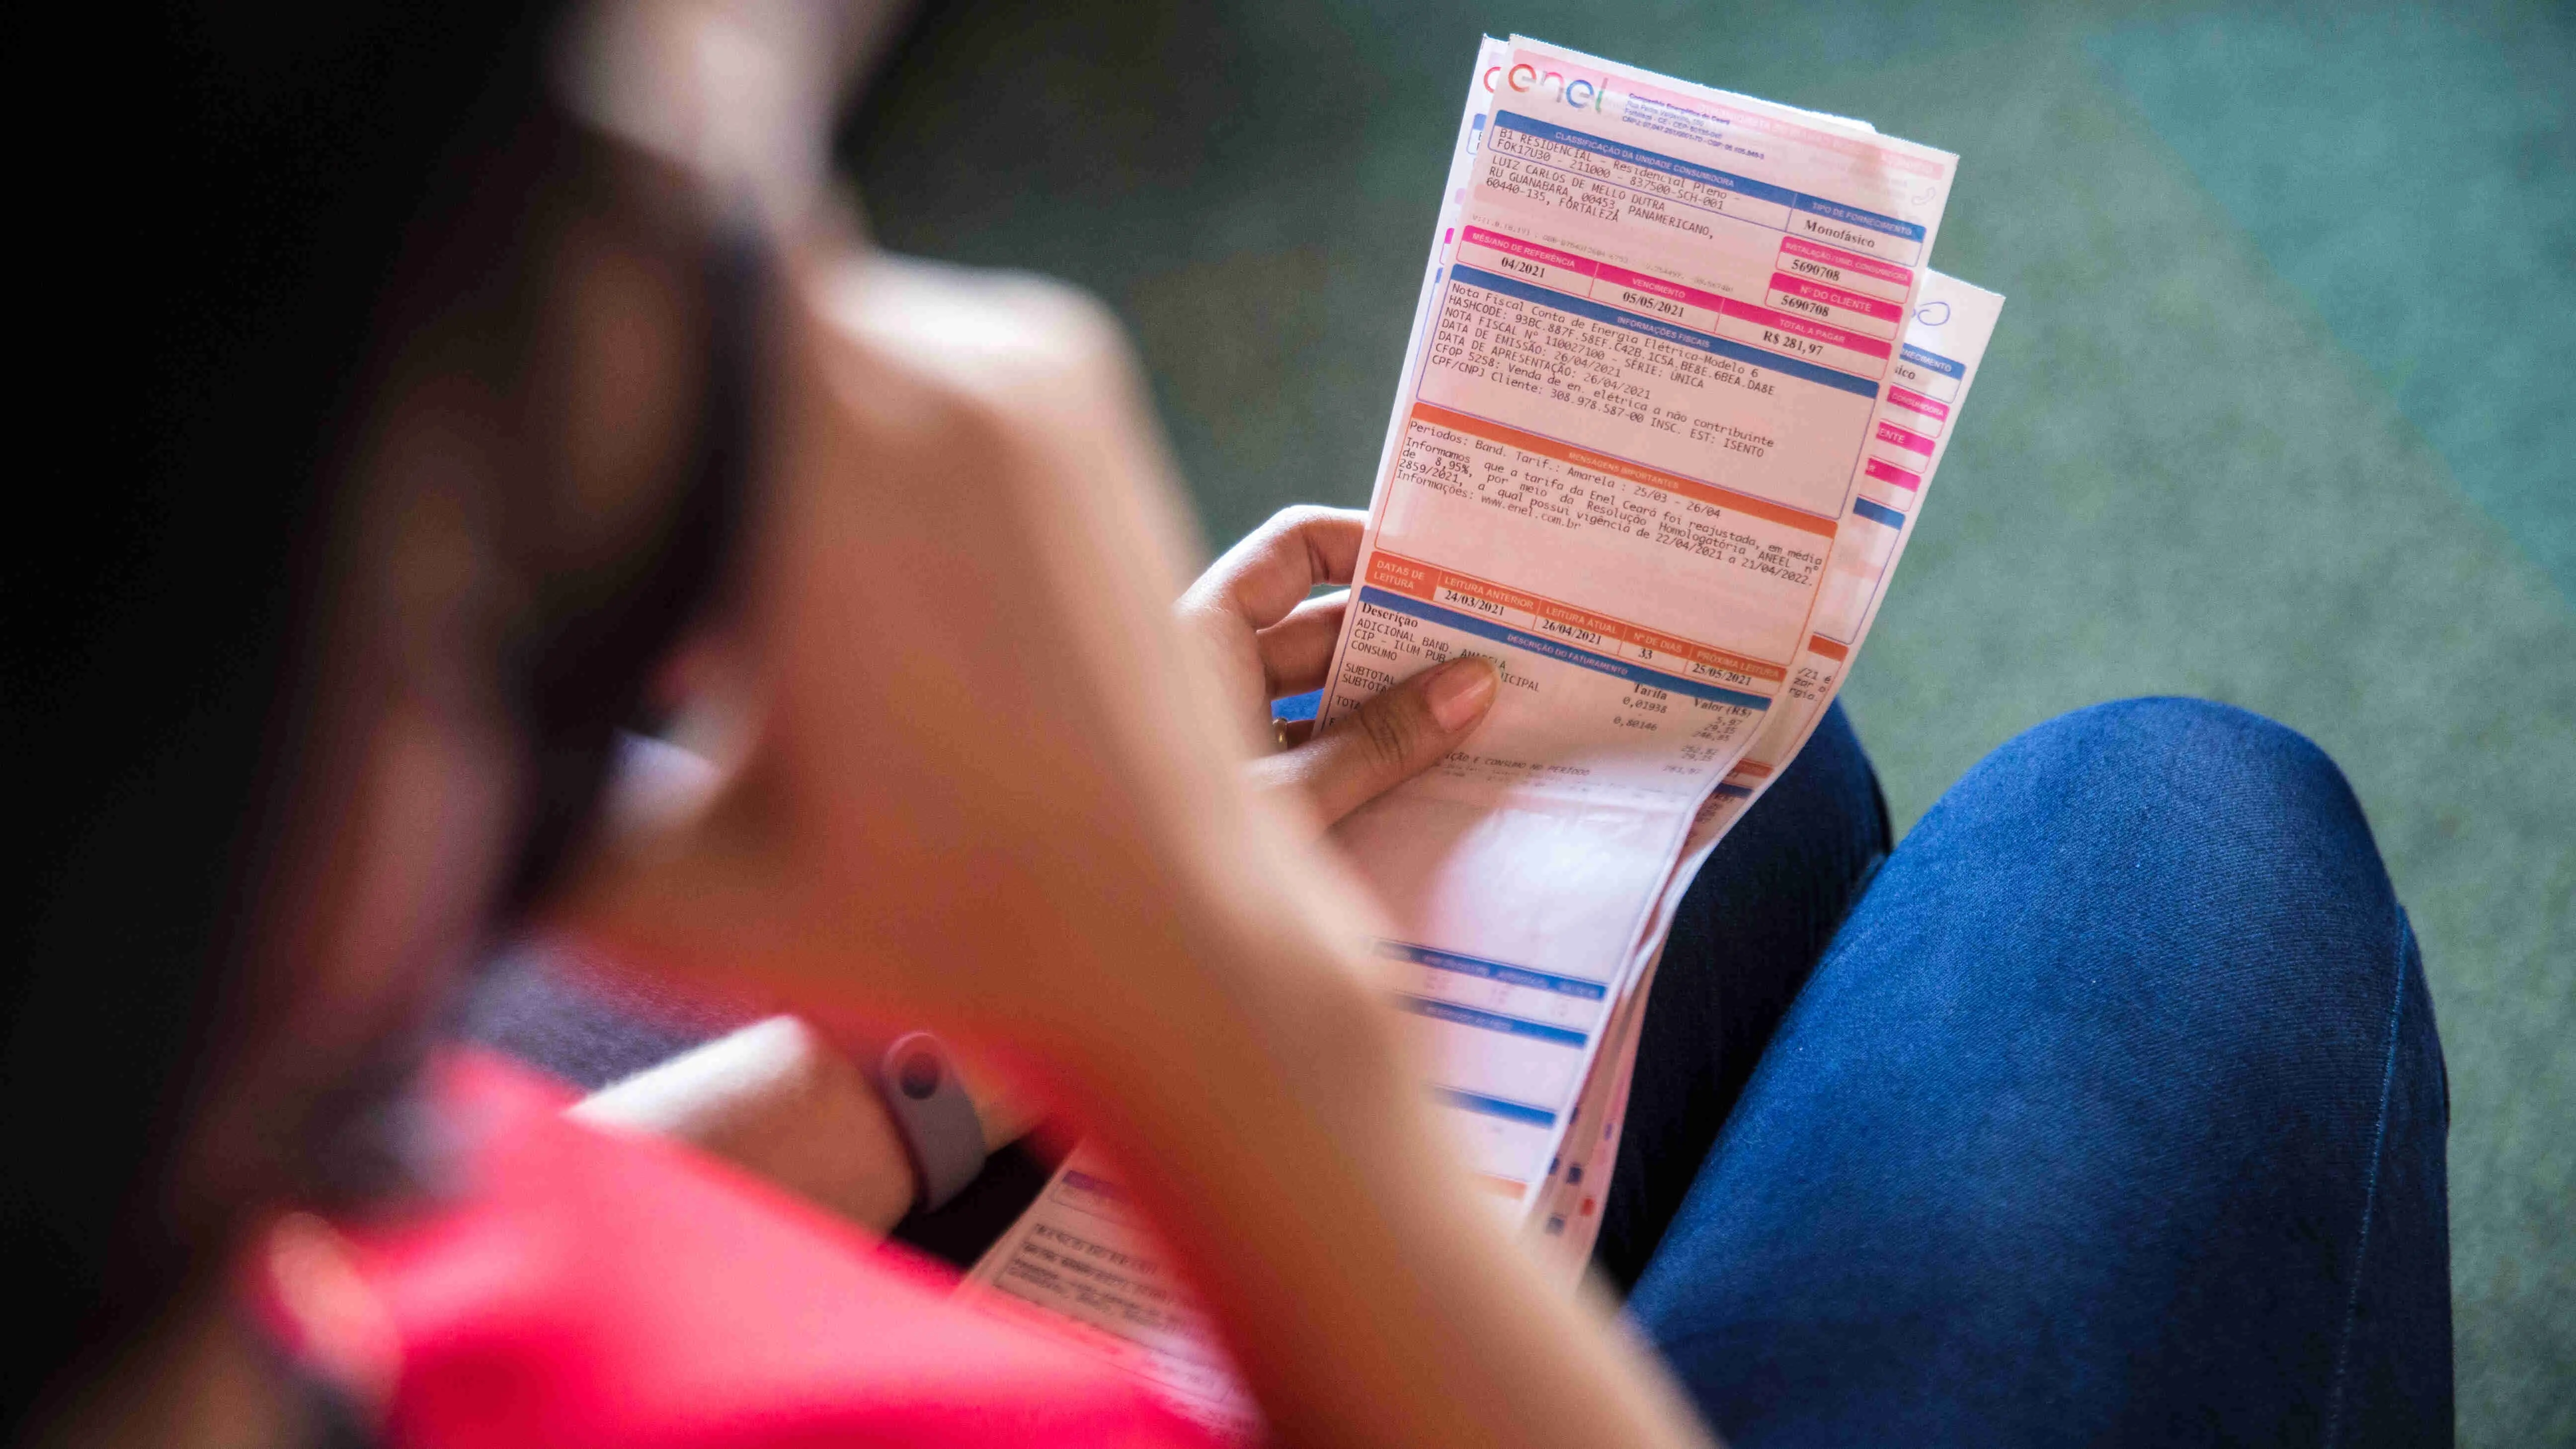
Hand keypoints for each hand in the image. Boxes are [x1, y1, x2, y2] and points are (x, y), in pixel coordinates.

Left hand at [1176, 507, 1497, 828]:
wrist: (1107, 956)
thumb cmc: (1170, 855)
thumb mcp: (1291, 795)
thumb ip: (1381, 743)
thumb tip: (1473, 684)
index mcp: (1199, 634)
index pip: (1291, 551)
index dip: (1364, 545)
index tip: (1444, 566)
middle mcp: (1209, 672)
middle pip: (1320, 626)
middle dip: (1403, 634)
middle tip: (1492, 641)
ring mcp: (1223, 732)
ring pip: (1322, 695)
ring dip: (1393, 702)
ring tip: (1481, 708)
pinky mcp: (1238, 789)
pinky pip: (1312, 750)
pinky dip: (1364, 754)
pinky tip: (1430, 769)